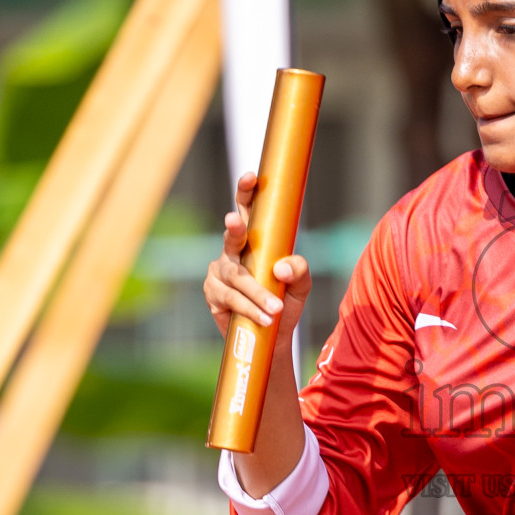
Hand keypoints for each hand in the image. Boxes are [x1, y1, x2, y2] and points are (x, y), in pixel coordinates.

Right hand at [203, 170, 311, 341]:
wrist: (271, 337)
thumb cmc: (284, 302)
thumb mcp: (301, 286)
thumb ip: (299, 270)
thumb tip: (281, 268)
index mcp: (254, 242)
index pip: (249, 211)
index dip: (247, 193)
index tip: (251, 177)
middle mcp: (233, 252)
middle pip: (232, 235)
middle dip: (235, 227)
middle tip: (235, 220)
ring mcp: (219, 272)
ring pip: (238, 277)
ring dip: (257, 293)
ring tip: (276, 308)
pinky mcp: (213, 295)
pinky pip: (233, 299)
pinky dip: (251, 308)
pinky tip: (265, 318)